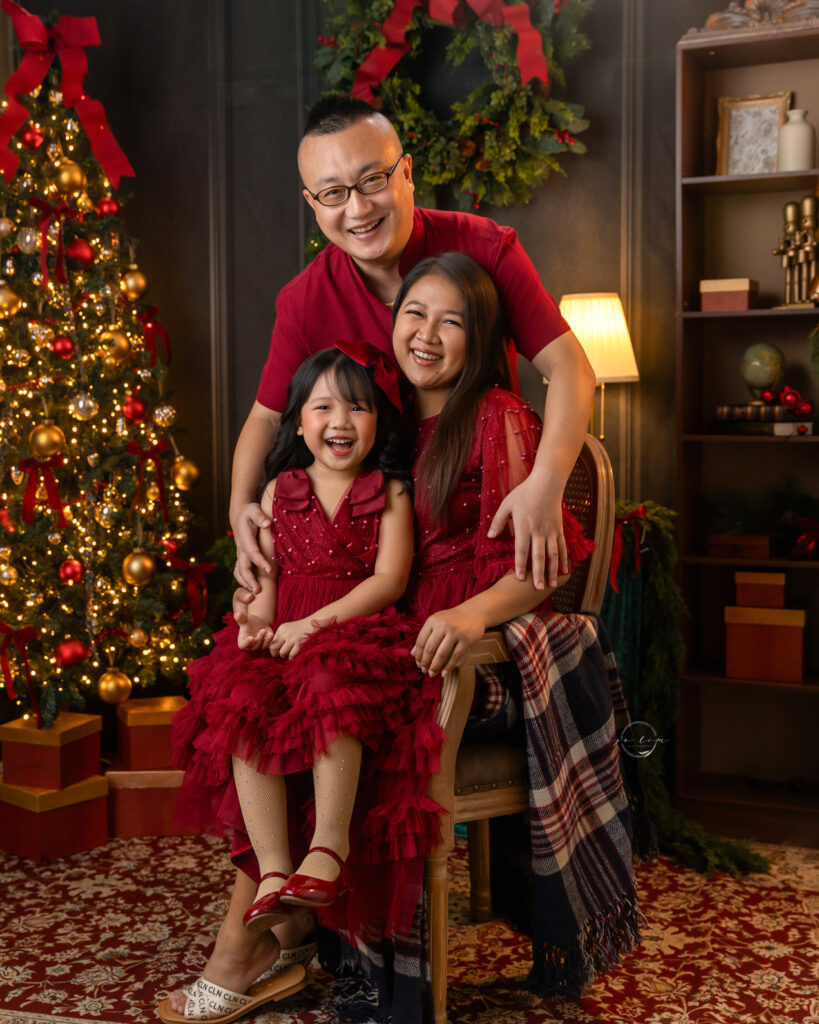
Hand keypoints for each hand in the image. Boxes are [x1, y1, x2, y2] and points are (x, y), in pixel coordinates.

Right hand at [232, 502, 271, 592]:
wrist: (240, 516)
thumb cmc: (250, 512)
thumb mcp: (254, 510)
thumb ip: (260, 517)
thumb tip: (268, 523)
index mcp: (244, 537)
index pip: (252, 551)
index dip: (260, 561)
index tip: (269, 570)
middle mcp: (240, 549)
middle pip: (243, 567)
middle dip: (250, 579)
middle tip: (258, 591)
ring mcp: (240, 555)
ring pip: (239, 572)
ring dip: (246, 583)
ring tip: (255, 594)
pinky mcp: (242, 559)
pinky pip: (241, 572)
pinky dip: (244, 582)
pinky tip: (252, 590)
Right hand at [236, 612, 274, 650]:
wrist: (256, 623)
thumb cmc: (247, 621)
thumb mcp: (243, 618)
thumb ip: (240, 618)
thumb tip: (238, 615)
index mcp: (242, 641)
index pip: (243, 645)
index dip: (247, 643)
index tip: (251, 638)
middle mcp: (250, 646)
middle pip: (255, 646)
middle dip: (259, 638)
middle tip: (263, 630)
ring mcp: (259, 646)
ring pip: (263, 646)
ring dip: (267, 641)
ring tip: (270, 633)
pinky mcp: (266, 644)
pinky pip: (269, 644)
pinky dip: (271, 640)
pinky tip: (272, 634)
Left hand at [270, 618, 316, 659]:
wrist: (315, 622)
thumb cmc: (302, 628)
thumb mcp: (289, 629)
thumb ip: (281, 637)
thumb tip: (273, 651)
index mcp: (281, 629)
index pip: (271, 643)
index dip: (274, 649)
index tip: (279, 650)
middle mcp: (285, 633)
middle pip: (273, 648)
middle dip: (277, 654)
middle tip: (283, 654)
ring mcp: (292, 638)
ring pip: (282, 653)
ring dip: (286, 656)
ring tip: (291, 653)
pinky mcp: (299, 644)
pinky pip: (291, 655)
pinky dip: (293, 657)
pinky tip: (296, 653)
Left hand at [412, 607, 485, 676]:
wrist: (474, 612)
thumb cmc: (452, 619)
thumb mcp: (436, 623)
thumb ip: (425, 636)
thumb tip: (412, 654)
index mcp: (433, 621)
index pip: (421, 641)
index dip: (418, 655)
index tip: (418, 664)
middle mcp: (443, 625)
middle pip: (430, 649)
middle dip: (425, 663)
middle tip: (424, 671)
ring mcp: (455, 632)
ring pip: (442, 654)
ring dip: (435, 667)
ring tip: (432, 674)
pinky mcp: (466, 639)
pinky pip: (455, 656)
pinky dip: (449, 667)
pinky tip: (444, 673)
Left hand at [487, 474, 567, 589]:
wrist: (546, 482)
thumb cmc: (524, 493)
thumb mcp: (506, 504)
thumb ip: (498, 521)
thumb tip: (490, 537)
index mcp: (523, 526)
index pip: (521, 550)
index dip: (521, 565)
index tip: (520, 578)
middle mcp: (538, 531)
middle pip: (539, 556)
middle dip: (538, 574)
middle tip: (539, 589)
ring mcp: (550, 530)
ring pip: (553, 554)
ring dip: (553, 570)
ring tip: (553, 584)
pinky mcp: (559, 528)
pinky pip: (562, 546)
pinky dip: (564, 558)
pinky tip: (565, 570)